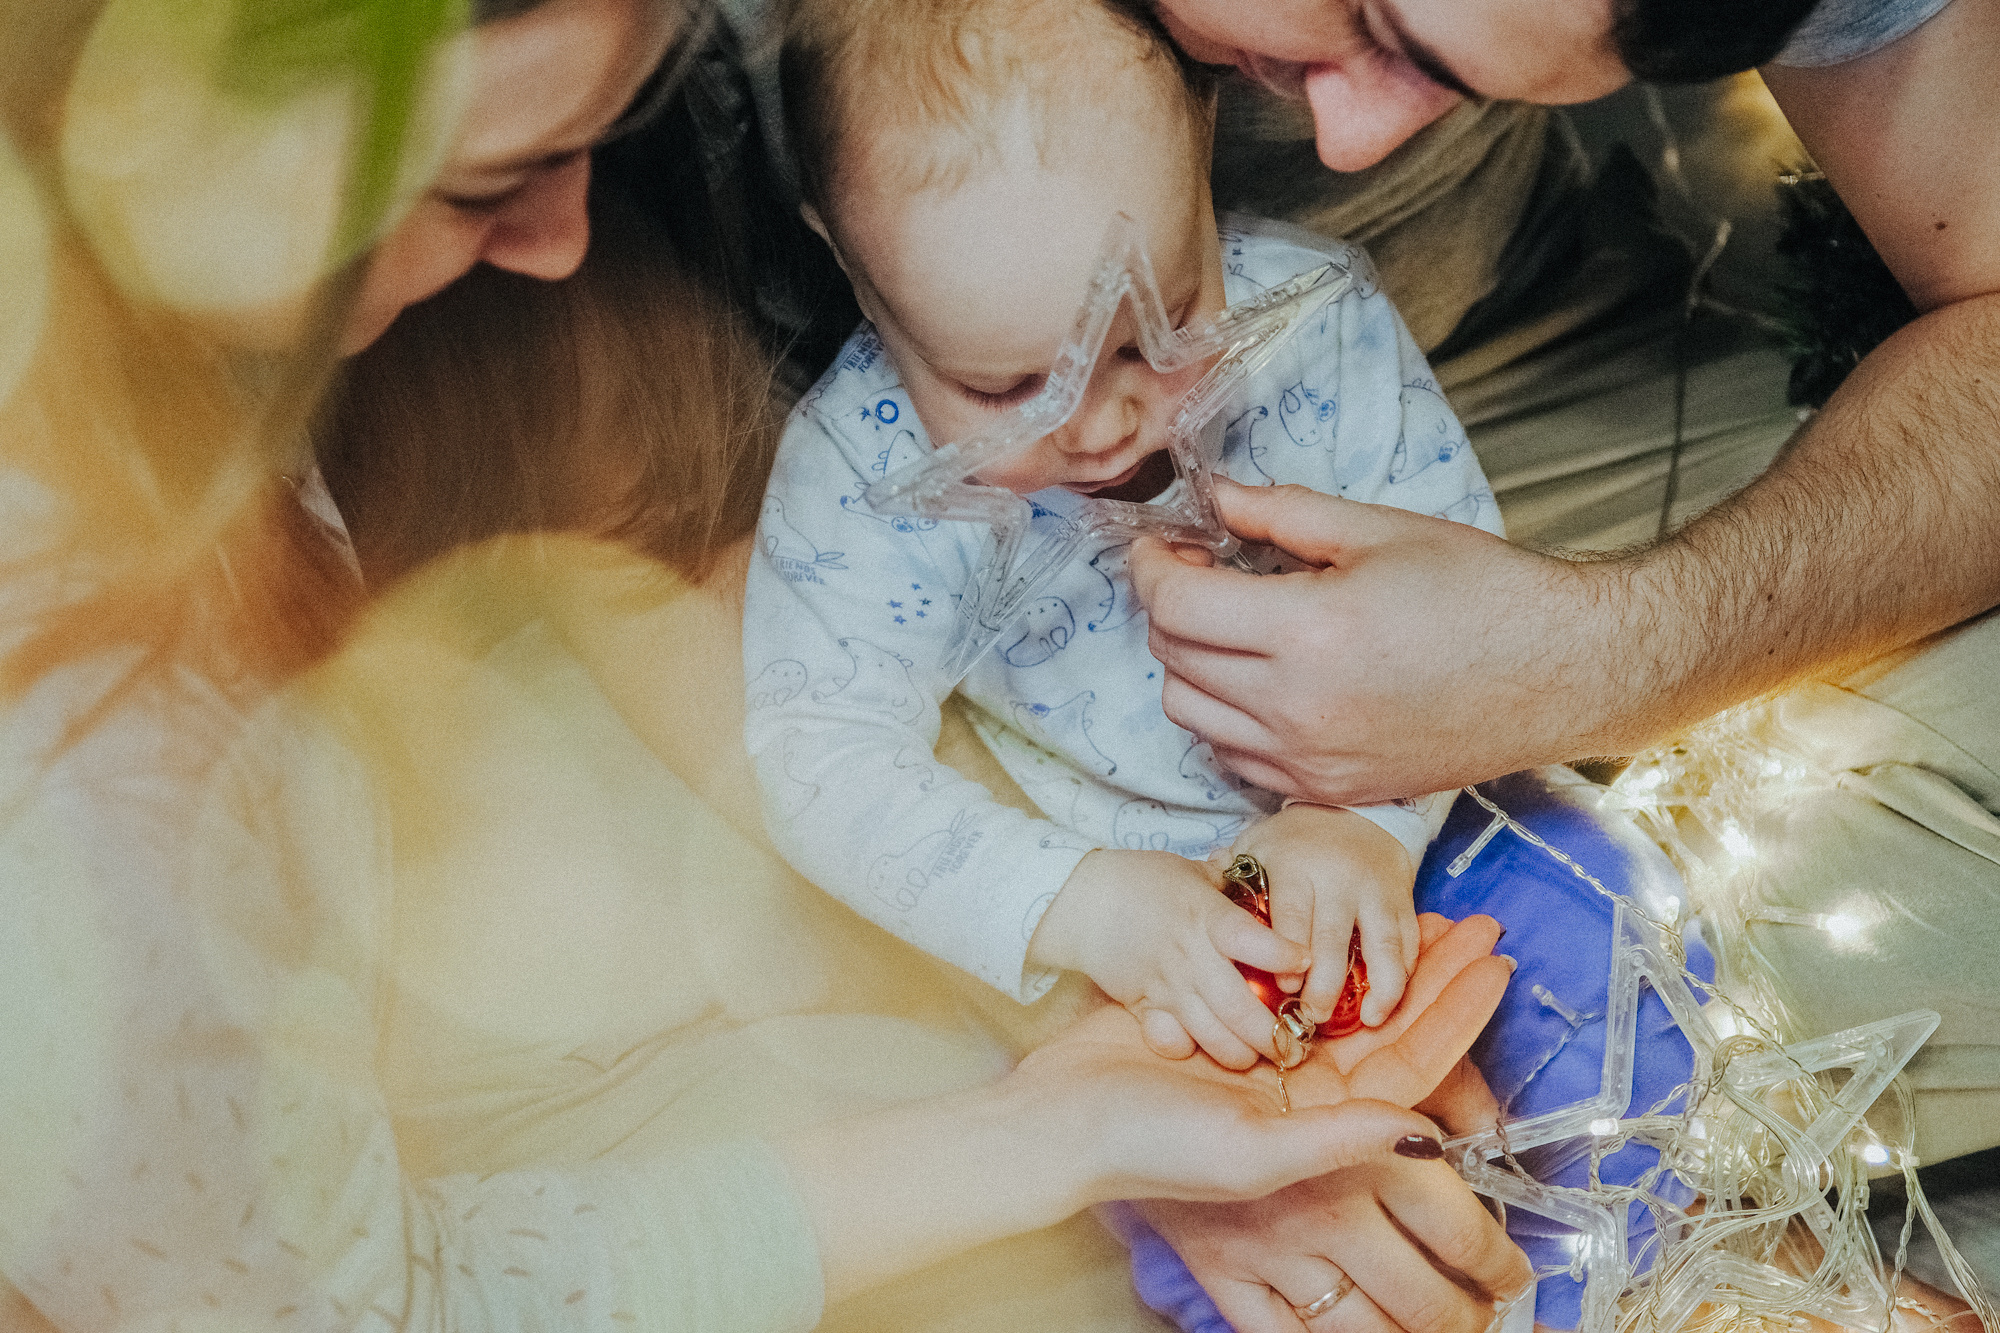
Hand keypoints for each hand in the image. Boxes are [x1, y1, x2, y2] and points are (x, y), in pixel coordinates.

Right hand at [1029, 849, 1308, 1069]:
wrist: (1079, 899)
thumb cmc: (1143, 879)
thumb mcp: (1192, 872)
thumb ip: (1232, 885)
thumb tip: (1270, 883)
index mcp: (1204, 916)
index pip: (1250, 940)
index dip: (1282, 954)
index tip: (1306, 963)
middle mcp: (1189, 956)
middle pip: (1238, 1006)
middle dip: (1273, 1033)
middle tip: (1297, 1045)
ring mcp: (1165, 985)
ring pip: (1210, 1032)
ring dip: (1240, 1052)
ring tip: (1260, 1057)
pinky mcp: (1142, 1006)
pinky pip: (1169, 1040)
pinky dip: (1189, 1049)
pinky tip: (1205, 1049)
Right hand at [1121, 914, 1525, 1332]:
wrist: (1062, 1120)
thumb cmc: (1150, 1149)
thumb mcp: (1254, 1153)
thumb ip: (1342, 1140)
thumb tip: (1431, 1133)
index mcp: (1318, 1125)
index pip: (1410, 1064)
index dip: (1455, 1013)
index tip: (1497, 965)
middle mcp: (1301, 1092)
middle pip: (1388, 1024)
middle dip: (1435, 976)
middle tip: (1480, 926)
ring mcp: (1265, 1055)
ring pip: (1348, 999)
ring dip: (1388, 955)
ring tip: (1431, 912)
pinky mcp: (1226, 1021)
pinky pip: (1292, 982)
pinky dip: (1325, 947)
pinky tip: (1349, 916)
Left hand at [1128, 478, 1609, 806]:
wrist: (1563, 673)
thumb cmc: (1483, 592)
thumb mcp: (1379, 529)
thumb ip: (1282, 513)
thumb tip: (1214, 499)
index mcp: (1309, 634)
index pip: (1174, 608)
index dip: (1151, 568)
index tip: (1161, 546)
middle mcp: (1298, 710)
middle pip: (1172, 662)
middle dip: (1168, 609)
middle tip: (1199, 573)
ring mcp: (1311, 761)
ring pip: (1191, 717)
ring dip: (1190, 666)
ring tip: (1231, 627)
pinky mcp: (1330, 789)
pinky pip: (1235, 758)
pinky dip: (1226, 718)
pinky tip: (1262, 681)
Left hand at [1230, 804, 1418, 1026]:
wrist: (1352, 811)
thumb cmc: (1291, 842)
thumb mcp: (1256, 847)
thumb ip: (1228, 875)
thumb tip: (1196, 898)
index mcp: (1295, 866)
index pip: (1292, 917)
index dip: (1289, 959)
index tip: (1286, 992)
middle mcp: (1338, 878)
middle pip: (1333, 940)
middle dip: (1326, 986)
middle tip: (1313, 1018)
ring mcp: (1375, 889)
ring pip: (1383, 944)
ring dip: (1379, 988)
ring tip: (1368, 1022)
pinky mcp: (1402, 899)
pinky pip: (1408, 941)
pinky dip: (1403, 975)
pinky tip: (1388, 1003)